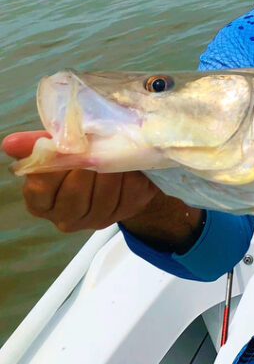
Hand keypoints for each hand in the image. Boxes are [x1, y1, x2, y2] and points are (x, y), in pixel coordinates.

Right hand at [3, 130, 158, 232]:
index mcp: (40, 202)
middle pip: (75, 193)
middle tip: (95, 147)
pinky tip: (129, 166)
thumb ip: (35, 145)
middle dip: (86, 167)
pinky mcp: (123, 213)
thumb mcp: (57, 147)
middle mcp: (64, 217)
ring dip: (111, 171)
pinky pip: (129, 196)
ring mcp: (95, 220)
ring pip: (104, 197)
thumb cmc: (78, 156)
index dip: (55, 166)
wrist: (117, 166)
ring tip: (114, 151)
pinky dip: (130, 177)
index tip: (67, 148)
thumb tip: (10, 143)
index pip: (40, 187)